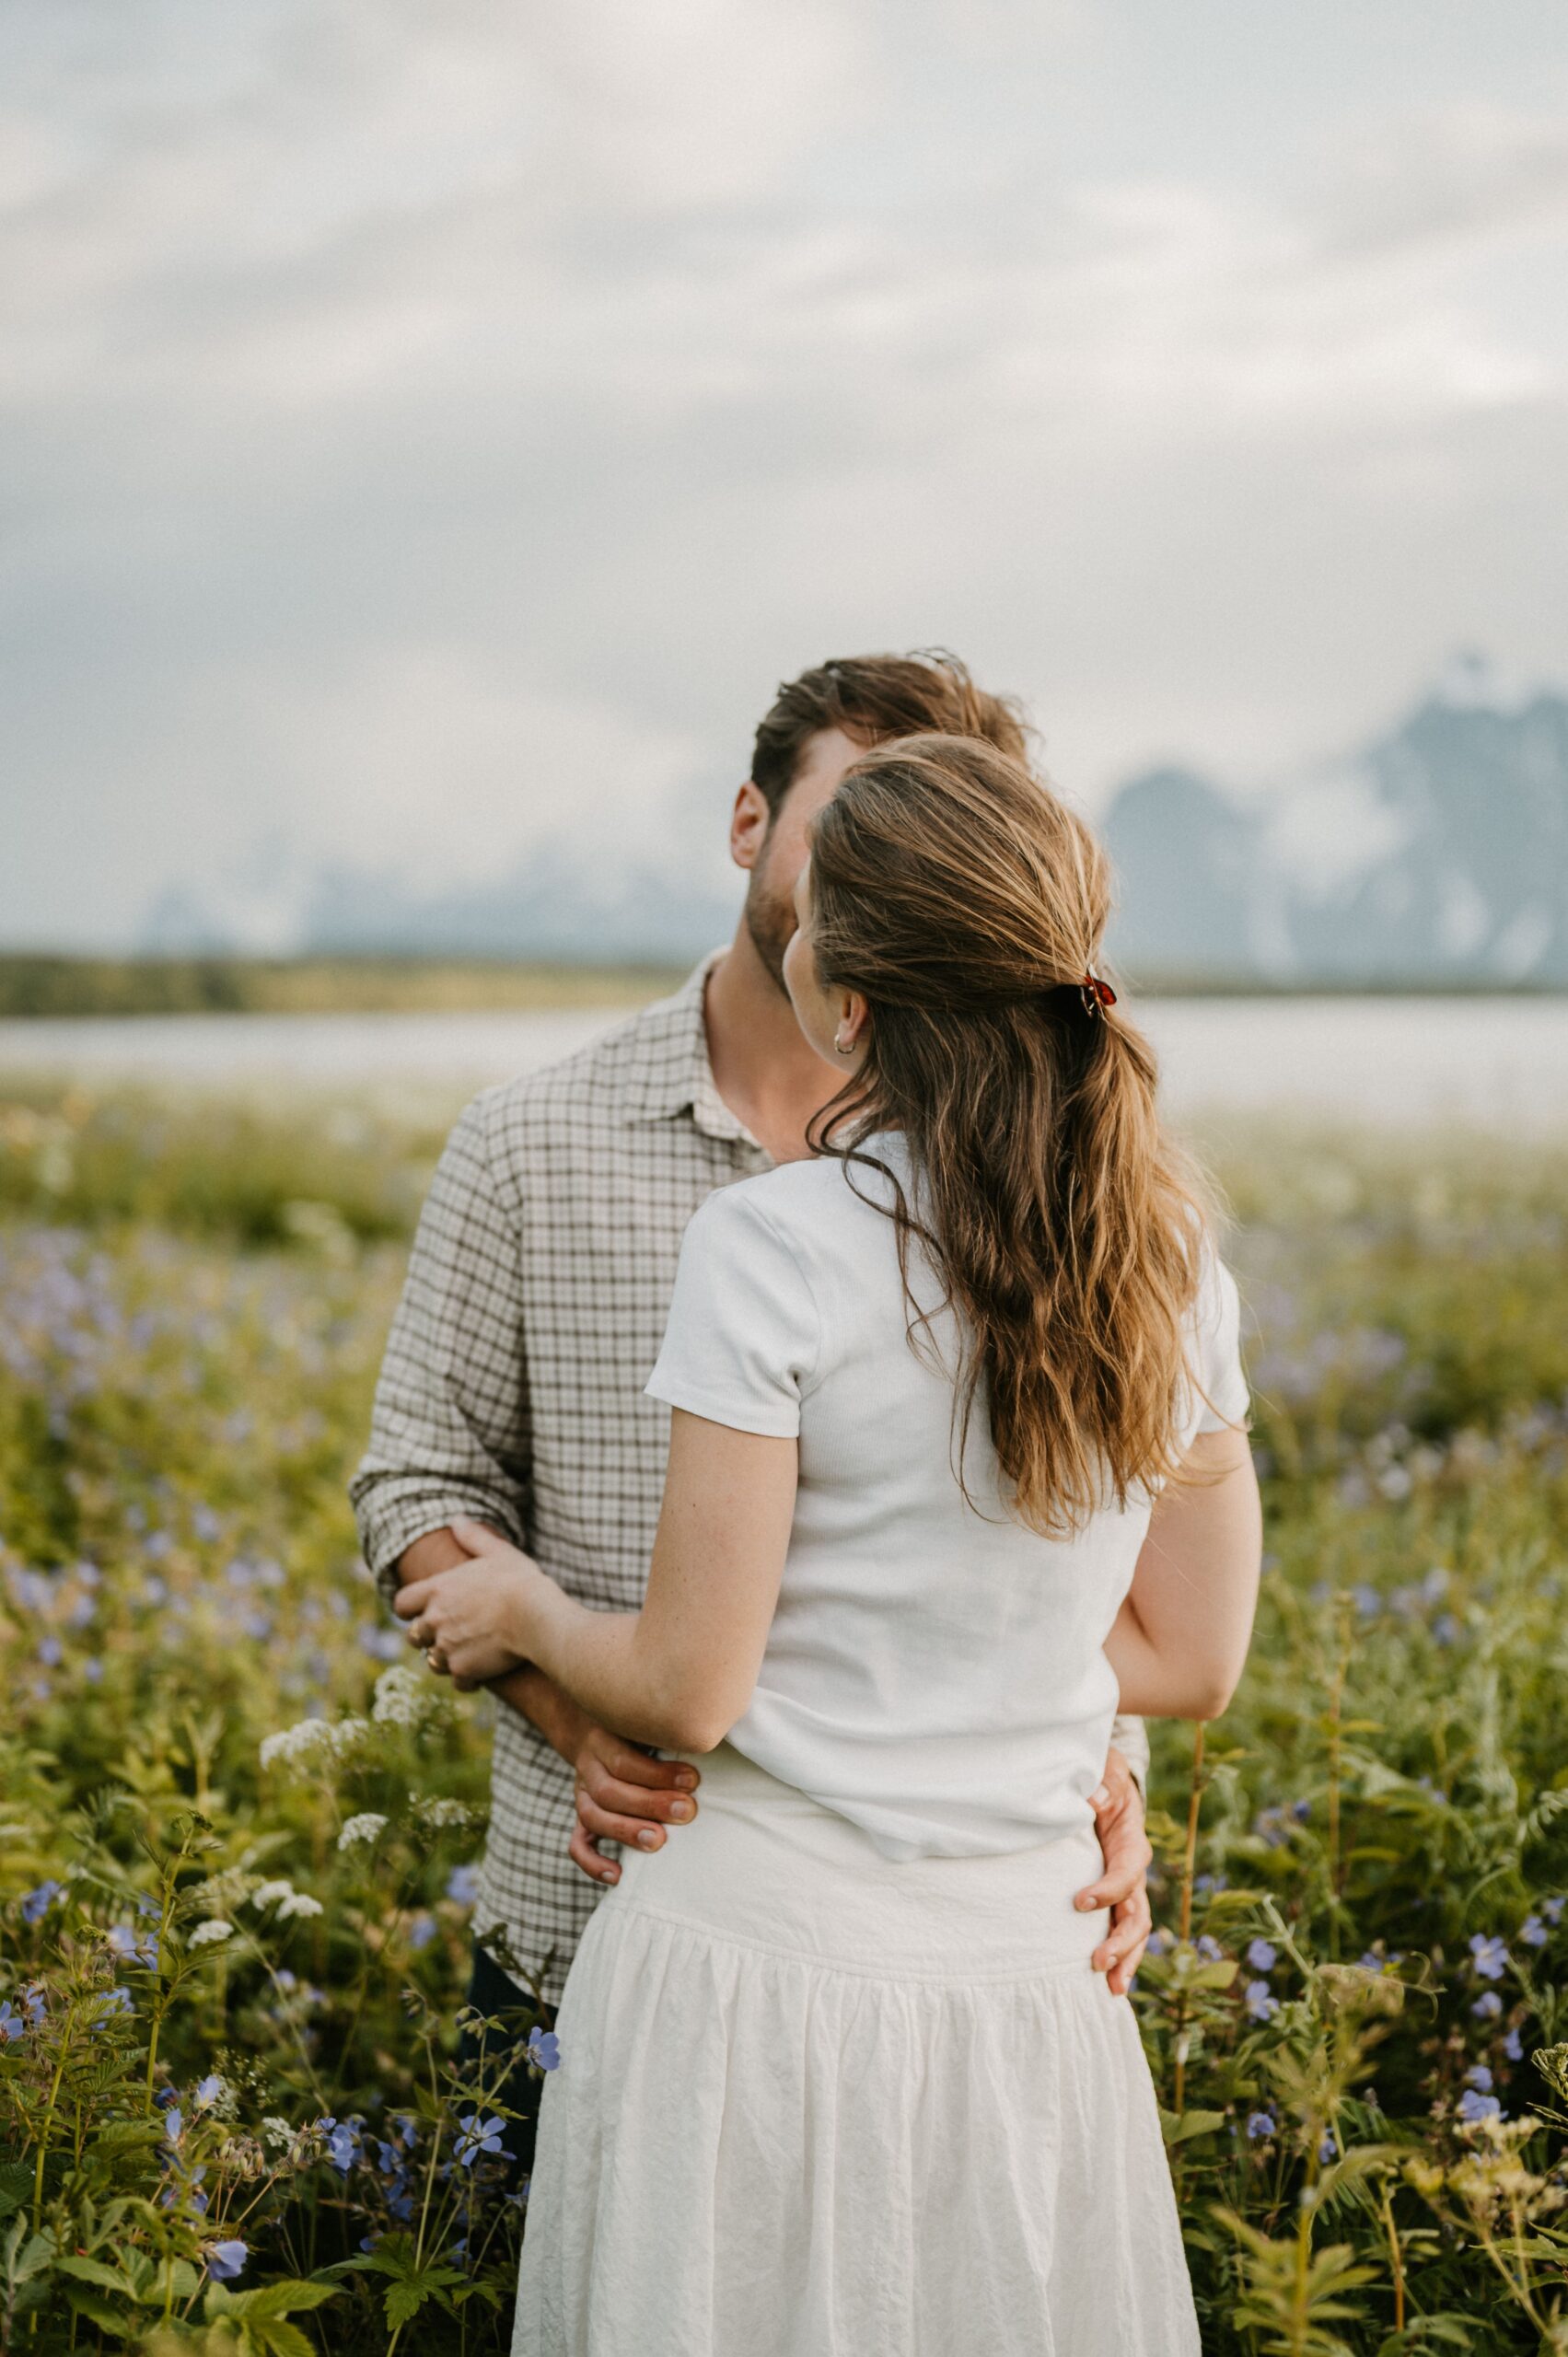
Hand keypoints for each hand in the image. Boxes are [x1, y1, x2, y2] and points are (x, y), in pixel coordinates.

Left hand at [393, 1520, 545, 1684]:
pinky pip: (456, 1680)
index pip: (402, 1603)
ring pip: (433, 1660)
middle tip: (451, 1633)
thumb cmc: (520, 1581)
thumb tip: (457, 1519)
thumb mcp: (498, 1552)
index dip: (410, 1608)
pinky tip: (483, 1671)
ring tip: (469, 1651)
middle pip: (414, 1636)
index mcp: (438, 1590)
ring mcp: (446, 1647)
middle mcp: (435, 1620)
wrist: (537, 1617)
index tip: (424, 1610)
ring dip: (447, 1657)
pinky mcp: (463, 1670)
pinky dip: (467, 1678)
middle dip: (427, 1636)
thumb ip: (473, 1537)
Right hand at [568, 1729, 700, 1887]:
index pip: (624, 1761)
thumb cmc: (636, 1728)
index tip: (692, 1781)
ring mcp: (582, 1795)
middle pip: (610, 1792)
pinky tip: (618, 1875)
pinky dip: (593, 1864)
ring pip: (593, 1817)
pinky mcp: (581, 1819)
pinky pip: (578, 1845)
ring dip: (626, 1831)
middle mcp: (588, 1769)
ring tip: (657, 1842)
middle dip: (650, 1804)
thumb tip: (703, 1741)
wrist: (592, 1727)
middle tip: (685, 1812)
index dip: (658, 1774)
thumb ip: (664, 1731)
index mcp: (602, 1740)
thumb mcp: (645, 1722)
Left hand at [1075, 1746, 1153, 1996]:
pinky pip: (1119, 1930)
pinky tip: (1110, 1987)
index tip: (1079, 1903)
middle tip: (1098, 1961)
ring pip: (1134, 1930)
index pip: (1127, 1870)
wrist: (1102, 1783)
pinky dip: (1119, 1958)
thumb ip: (1103, 1782)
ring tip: (1112, 1988)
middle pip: (1138, 1911)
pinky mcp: (1112, 1898)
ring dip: (1126, 1959)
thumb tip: (1094, 1799)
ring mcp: (1125, 1888)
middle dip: (1122, 1940)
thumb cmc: (1100, 1774)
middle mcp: (1132, 1869)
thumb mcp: (1104, 1768)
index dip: (1109, 1889)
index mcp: (1131, 1840)